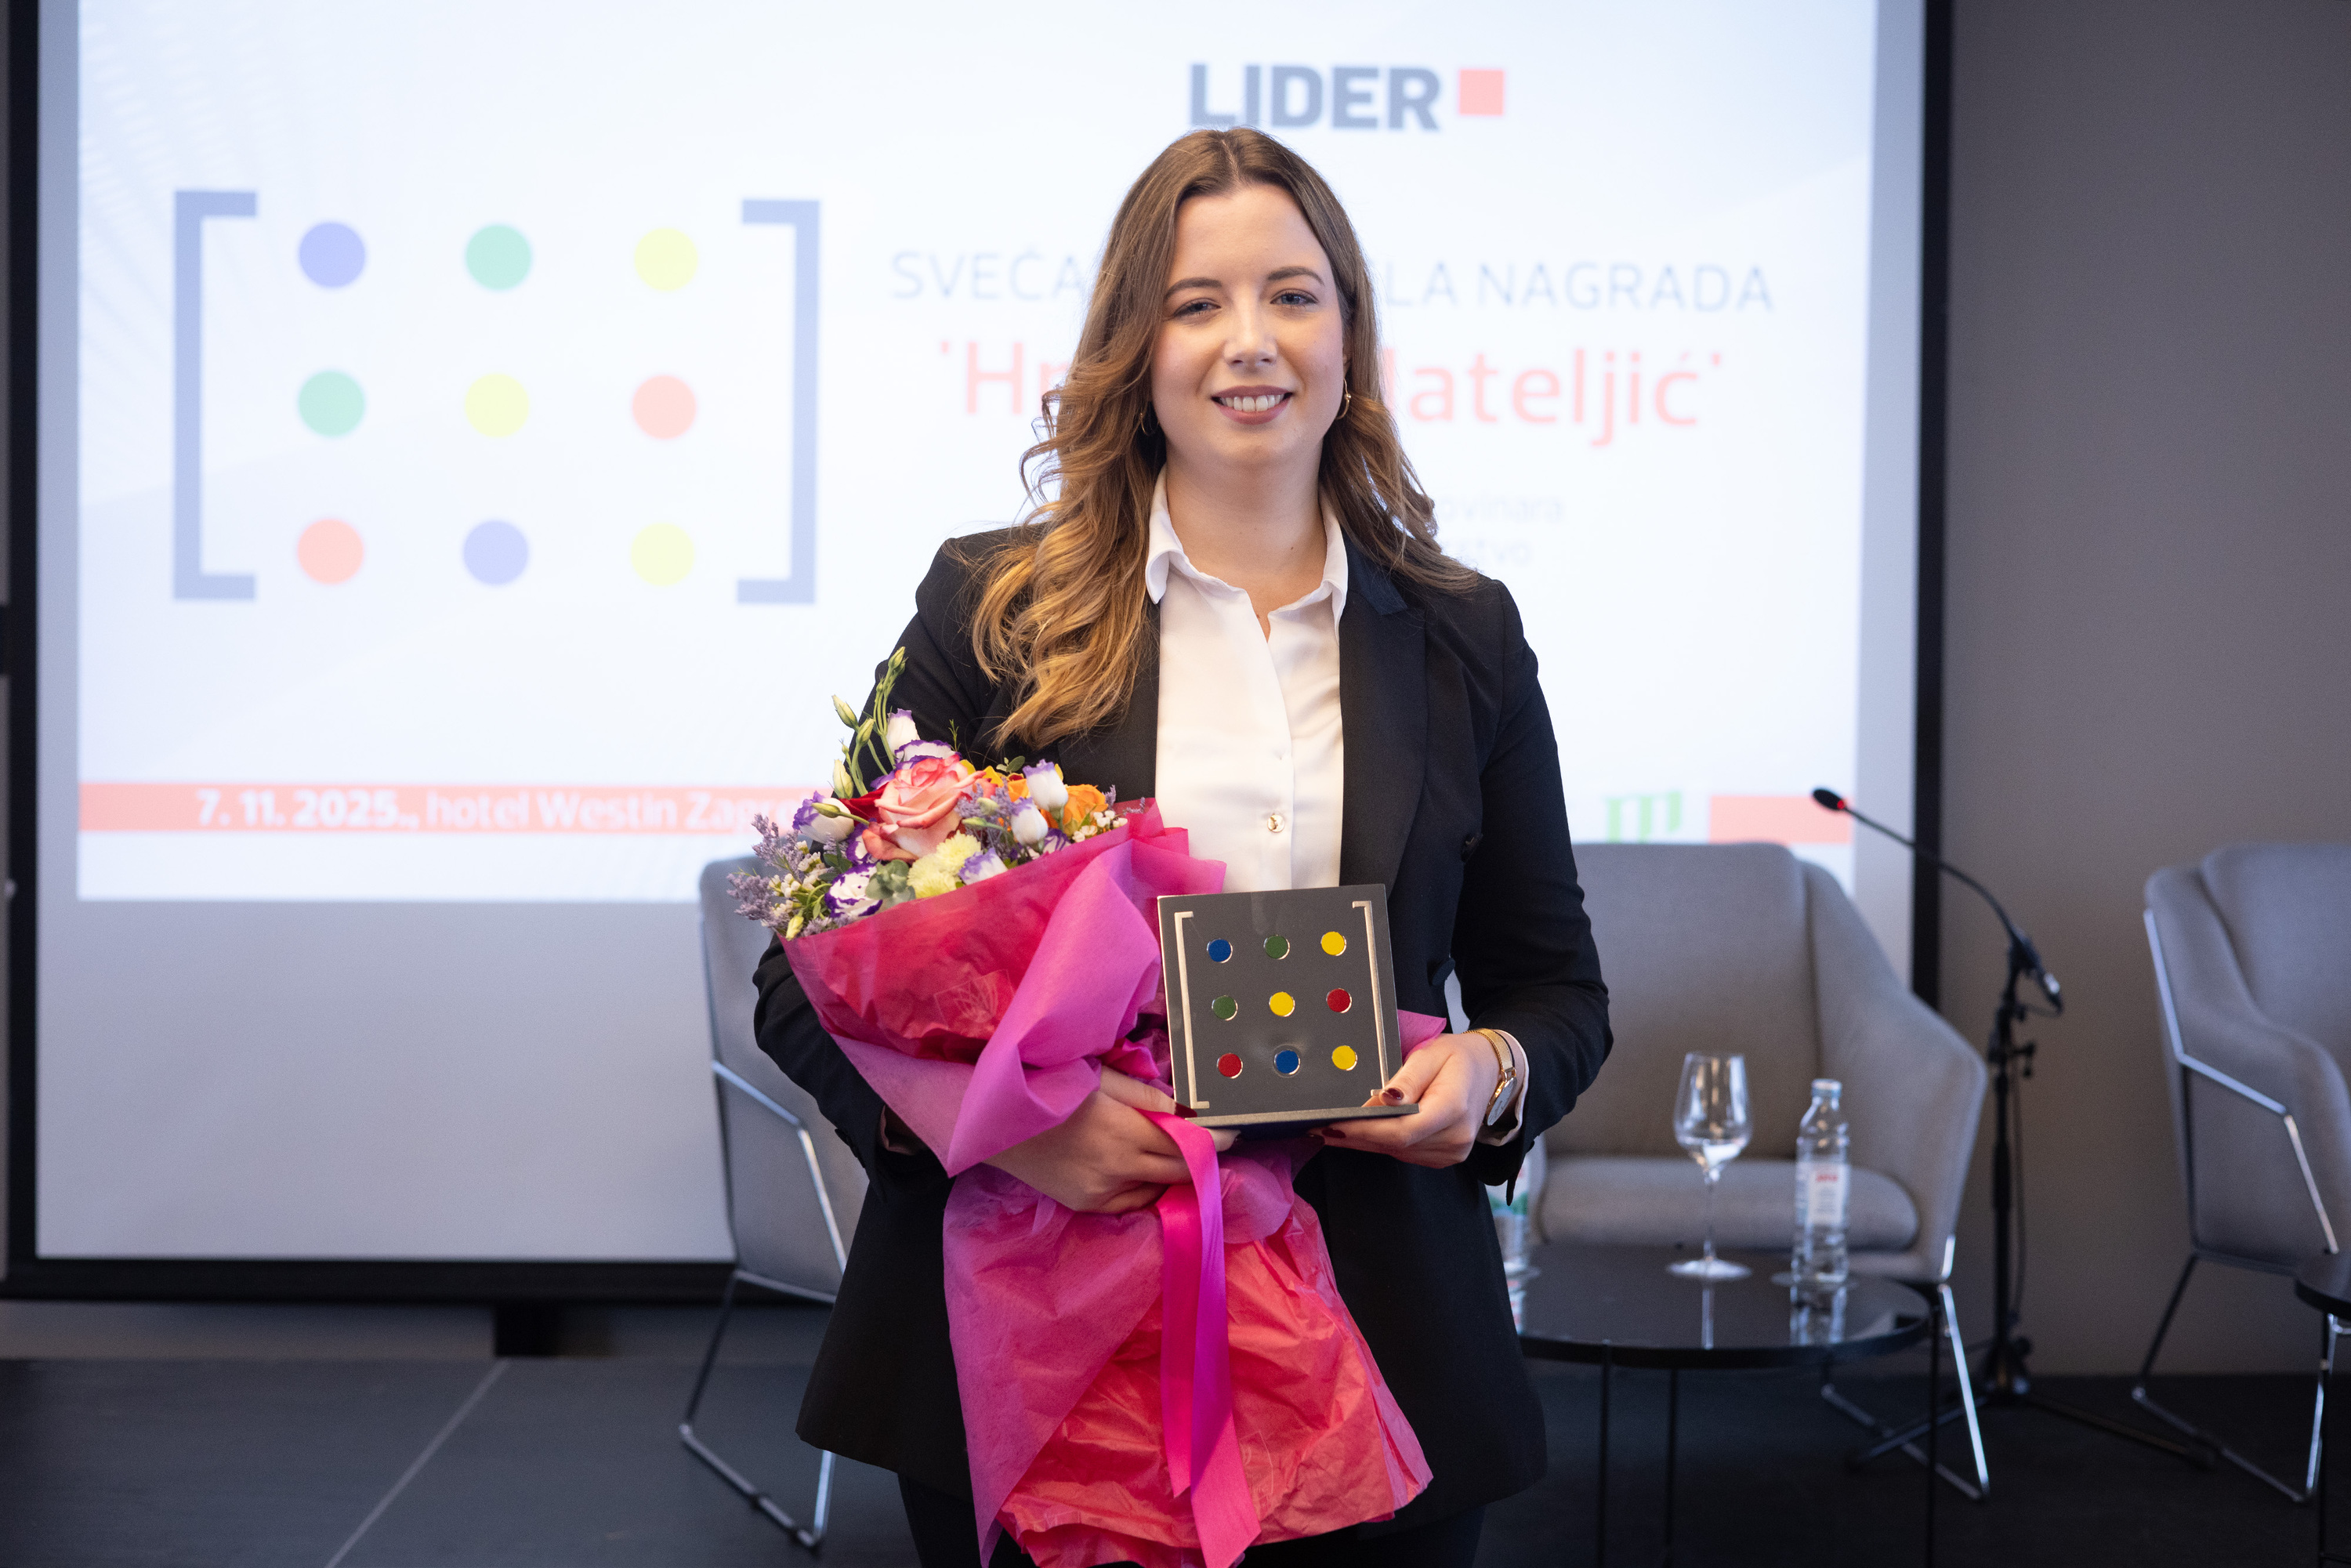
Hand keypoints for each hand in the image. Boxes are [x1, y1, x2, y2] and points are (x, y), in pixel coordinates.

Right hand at [984, 1067, 1236, 1213]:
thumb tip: (1185, 1111)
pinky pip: (1130, 1201)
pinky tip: (1140, 1170)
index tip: (1233, 1133)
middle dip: (1199, 1159)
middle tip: (1214, 1145)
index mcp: (1124, 1132)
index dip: (1213, 1140)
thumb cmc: (1047, 1087)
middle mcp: (1117, 1169)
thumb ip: (1147, 1098)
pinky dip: (1142, 1187)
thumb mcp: (1100, 1079)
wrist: (995, 1121)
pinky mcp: (1085, 1205)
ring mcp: (1100, 1193)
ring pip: (1156, 1190)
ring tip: (1174, 1154)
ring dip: (1169, 1174)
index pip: (1186, 1143)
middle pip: (1177, 1172)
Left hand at [1313, 1033, 1500, 1169]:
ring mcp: (1452, 1152)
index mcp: (1453, 1109)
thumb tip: (1380, 1100)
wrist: (1490, 1072)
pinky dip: (1382, 1144)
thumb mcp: (1431, 1054)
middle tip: (1319, 1128)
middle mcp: (1455, 1137)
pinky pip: (1405, 1154)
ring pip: (1397, 1152)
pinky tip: (1362, 1133)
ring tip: (1333, 1130)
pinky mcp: (1444, 1157)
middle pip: (1395, 1144)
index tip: (1334, 1125)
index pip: (1401, 1130)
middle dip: (1355, 1137)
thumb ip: (1406, 1080)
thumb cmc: (1459, 1058)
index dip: (1364, 1130)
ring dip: (1364, 1142)